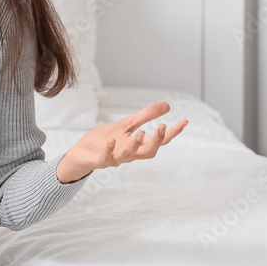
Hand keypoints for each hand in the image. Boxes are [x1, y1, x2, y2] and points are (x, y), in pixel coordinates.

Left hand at [56, 102, 188, 183]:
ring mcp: (114, 158)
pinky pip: (105, 158)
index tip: (184, 121)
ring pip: (128, 156)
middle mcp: (129, 154)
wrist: (81, 153)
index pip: (159, 141)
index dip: (172, 133)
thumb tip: (167, 105)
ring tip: (141, 133)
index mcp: (137, 144)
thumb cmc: (105, 139)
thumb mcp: (126, 124)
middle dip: (156, 140)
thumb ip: (145, 116)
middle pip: (148, 151)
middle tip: (162, 126)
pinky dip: (109, 151)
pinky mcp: (98, 160)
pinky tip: (111, 141)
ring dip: (135, 145)